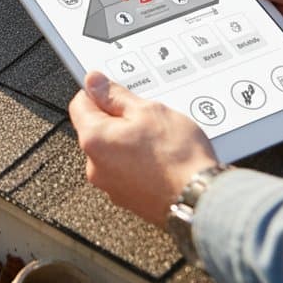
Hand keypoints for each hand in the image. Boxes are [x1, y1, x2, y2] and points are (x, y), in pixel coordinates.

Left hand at [69, 72, 217, 227]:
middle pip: (97, 129)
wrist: (202, 201)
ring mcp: (111, 186)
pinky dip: (139, 162)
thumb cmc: (178, 158)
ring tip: (159, 141)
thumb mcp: (148, 111)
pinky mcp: (129, 198)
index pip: (80, 104)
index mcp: (93, 140)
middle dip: (119, 119)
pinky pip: (127, 170)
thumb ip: (116, 95)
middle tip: (147, 117)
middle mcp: (95, 166)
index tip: (115, 90)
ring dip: (130, 141)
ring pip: (114, 150)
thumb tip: (94, 82)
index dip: (98, 93)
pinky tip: (162, 159)